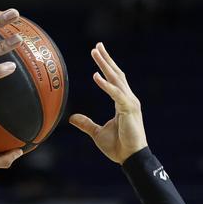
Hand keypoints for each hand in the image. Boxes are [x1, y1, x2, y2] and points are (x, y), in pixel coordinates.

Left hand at [69, 42, 147, 163]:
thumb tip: (72, 118)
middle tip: (97, 45)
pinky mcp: (129, 110)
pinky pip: (115, 94)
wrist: (130, 158)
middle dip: (106, 59)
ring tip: (95, 52)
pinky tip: (95, 76)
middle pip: (116, 74)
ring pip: (116, 79)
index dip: (106, 66)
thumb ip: (86, 123)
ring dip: (105, 65)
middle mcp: (128, 99)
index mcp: (122, 102)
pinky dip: (106, 85)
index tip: (98, 52)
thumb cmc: (118, 146)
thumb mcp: (97, 133)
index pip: (114, 79)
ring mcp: (130, 103)